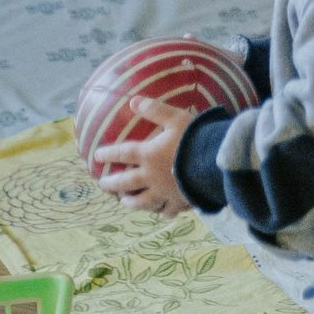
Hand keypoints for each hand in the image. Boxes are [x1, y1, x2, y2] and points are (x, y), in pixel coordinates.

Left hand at [88, 97, 192, 217]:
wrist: (216, 163)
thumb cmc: (196, 139)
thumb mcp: (177, 119)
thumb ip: (156, 110)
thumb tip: (133, 100)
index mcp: (149, 155)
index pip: (123, 153)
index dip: (109, 153)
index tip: (97, 156)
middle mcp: (151, 176)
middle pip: (127, 182)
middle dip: (113, 183)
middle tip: (104, 184)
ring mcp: (165, 191)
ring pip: (143, 201)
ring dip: (132, 202)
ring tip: (125, 202)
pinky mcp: (180, 201)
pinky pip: (169, 209)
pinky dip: (164, 211)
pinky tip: (163, 213)